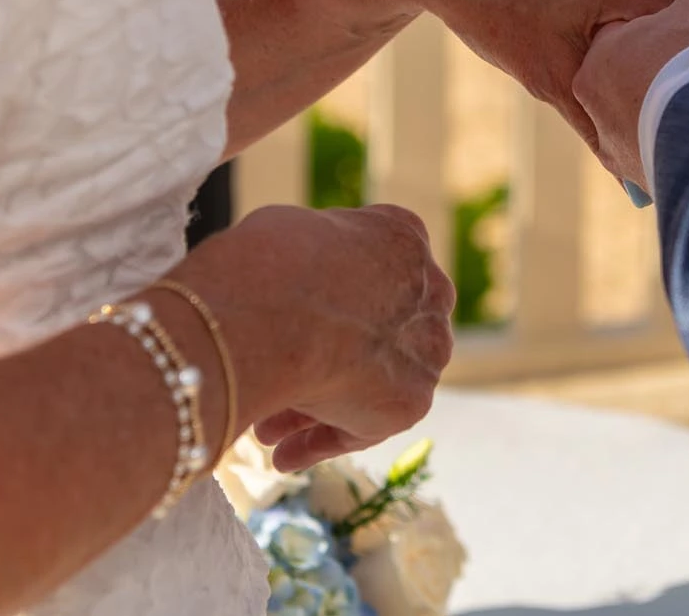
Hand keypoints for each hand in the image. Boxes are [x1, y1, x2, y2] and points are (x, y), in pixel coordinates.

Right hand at [174, 203, 455, 471]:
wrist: (275, 311)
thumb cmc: (261, 264)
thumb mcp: (287, 232)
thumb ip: (311, 258)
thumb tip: (296, 282)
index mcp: (400, 235)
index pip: (370, 275)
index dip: (326, 309)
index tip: (290, 333)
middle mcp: (427, 289)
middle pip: (373, 333)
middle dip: (328, 362)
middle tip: (277, 388)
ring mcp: (426, 346)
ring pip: (369, 381)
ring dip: (320, 407)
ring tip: (266, 432)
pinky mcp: (413, 400)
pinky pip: (364, 426)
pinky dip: (326, 440)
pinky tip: (285, 456)